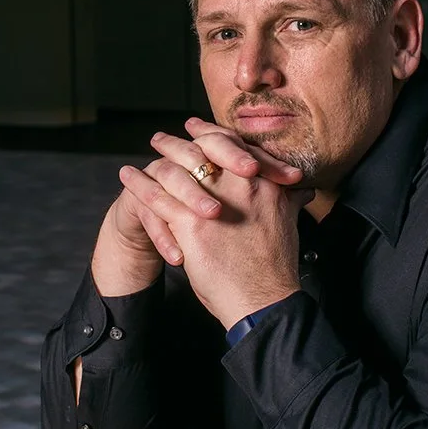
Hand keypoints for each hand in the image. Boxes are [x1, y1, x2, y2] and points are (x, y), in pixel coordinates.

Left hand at [91, 119, 304, 296]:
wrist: (264, 300)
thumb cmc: (275, 268)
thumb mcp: (287, 224)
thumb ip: (289, 201)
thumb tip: (300, 190)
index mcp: (262, 183)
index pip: (232, 145)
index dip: (210, 133)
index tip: (195, 127)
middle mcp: (240, 185)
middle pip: (202, 149)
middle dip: (179, 141)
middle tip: (161, 137)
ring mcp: (215, 201)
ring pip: (177, 168)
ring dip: (155, 158)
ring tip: (141, 155)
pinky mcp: (192, 223)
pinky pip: (158, 197)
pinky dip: (139, 184)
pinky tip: (127, 176)